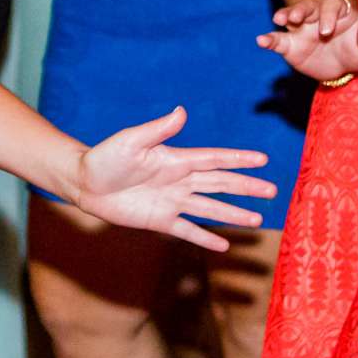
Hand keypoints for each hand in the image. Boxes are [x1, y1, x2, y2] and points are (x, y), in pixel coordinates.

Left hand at [68, 105, 276, 251]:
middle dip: (246, 188)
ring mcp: (172, 202)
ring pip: (210, 209)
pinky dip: (205, 238)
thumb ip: (158, 130)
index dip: (238, 159)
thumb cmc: (106, 156)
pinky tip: (224, 246)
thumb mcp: (131, 140)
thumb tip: (181, 112)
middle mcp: (179, 181)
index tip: (263, 160)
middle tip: (273, 191)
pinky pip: (187, 230)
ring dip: (234, 214)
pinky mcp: (160, 220)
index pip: (214, 159)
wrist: (85, 182)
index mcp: (176, 159)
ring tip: (258, 220)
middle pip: (220, 185)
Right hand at [258, 0, 357, 83]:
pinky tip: (261, 41)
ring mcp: (302, 29)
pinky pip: (277, 40)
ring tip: (278, 19)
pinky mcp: (290, 45)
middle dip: (301, 10)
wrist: (345, 67)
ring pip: (291, 16)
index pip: (332, 5)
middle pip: (307, 6)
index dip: (328, 15)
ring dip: (284, 15)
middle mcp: (318, 16)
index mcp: (339, 11)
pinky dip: (268, 40)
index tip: (326, 31)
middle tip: (296, 19)